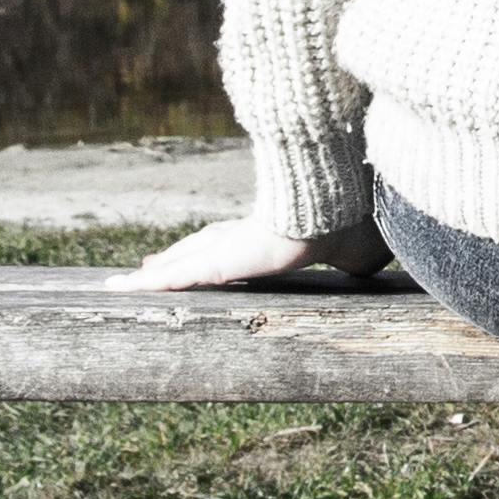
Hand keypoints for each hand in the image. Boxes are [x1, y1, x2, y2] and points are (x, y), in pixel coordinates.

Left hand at [123, 216, 393, 292]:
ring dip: (155, 272)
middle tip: (149, 264)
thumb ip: (356, 256)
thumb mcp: (356, 249)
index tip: (198, 252)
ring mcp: (227, 246)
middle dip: (175, 256)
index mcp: (272, 230)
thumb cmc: (353, 223)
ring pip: (181, 263)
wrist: (337, 210)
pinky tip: (123, 287)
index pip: (234, 238)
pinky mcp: (217, 261)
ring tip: (124, 281)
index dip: (213, 245)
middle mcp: (242, 232)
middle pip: (199, 246)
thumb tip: (376, 261)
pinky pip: (174, 278)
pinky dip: (147, 284)